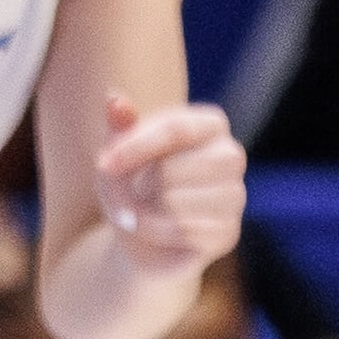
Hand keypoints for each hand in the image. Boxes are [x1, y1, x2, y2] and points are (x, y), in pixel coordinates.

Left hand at [91, 93, 245, 273]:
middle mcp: (231, 155)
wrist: (142, 240)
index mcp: (210, 125)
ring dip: (140, 213)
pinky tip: (154, 233)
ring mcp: (234, 195)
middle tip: (124, 198)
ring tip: (140, 213)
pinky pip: (180, 231)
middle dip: (132, 189)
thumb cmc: (132, 189)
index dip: (134, 147)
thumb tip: (114, 98)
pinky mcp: (228, 232)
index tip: (103, 164)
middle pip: (170, 170)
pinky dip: (153, 234)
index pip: (175, 128)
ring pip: (173, 202)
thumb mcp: (118, 158)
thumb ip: (119, 129)